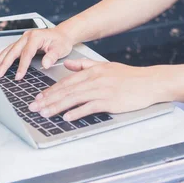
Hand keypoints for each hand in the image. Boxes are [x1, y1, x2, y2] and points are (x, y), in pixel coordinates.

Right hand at [0, 27, 74, 79]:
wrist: (62, 34)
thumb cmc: (61, 41)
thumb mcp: (61, 49)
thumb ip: (52, 56)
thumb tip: (46, 64)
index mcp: (36, 37)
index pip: (27, 53)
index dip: (22, 66)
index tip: (18, 76)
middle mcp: (27, 36)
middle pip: (13, 51)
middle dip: (4, 64)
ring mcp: (23, 39)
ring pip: (8, 50)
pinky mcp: (21, 42)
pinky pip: (9, 50)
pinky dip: (1, 57)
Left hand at [28, 59, 164, 121]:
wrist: (149, 82)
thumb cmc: (129, 76)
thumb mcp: (105, 66)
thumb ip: (85, 65)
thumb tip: (68, 64)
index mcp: (92, 71)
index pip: (66, 81)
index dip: (51, 90)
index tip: (39, 97)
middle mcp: (94, 79)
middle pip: (66, 90)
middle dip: (48, 99)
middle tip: (34, 107)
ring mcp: (102, 90)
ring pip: (74, 99)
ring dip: (57, 107)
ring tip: (44, 113)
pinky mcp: (110, 101)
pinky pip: (89, 107)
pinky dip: (77, 112)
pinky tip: (67, 117)